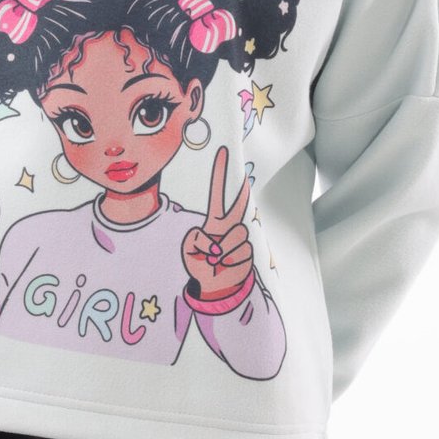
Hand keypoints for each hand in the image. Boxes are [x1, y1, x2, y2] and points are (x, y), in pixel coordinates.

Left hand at [181, 145, 254, 298]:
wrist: (215, 285)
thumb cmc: (200, 264)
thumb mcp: (189, 250)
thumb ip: (197, 240)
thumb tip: (214, 241)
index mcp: (214, 222)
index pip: (218, 195)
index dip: (220, 175)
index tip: (222, 152)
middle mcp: (230, 227)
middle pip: (240, 206)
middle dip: (241, 195)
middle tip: (243, 179)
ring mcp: (241, 239)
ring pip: (237, 235)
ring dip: (223, 250)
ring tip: (215, 260)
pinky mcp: (249, 253)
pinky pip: (241, 252)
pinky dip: (230, 261)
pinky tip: (225, 267)